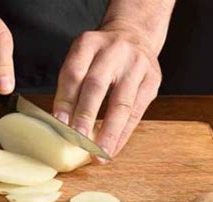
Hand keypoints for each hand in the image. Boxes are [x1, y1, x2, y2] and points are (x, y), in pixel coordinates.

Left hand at [53, 25, 161, 162]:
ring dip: (108, 132)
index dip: (66, 100)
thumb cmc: (101, 56)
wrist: (135, 35)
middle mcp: (114, 51)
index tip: (59, 124)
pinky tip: (113, 149)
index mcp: (89, 43)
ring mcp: (137, 65)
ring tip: (99, 154)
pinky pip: (137, 112)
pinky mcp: (152, 80)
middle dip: (86, 116)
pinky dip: (123, 134)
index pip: (74, 72)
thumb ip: (72, 84)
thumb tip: (62, 124)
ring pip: (121, 102)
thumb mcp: (83, 57)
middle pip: (97, 86)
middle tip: (78, 140)